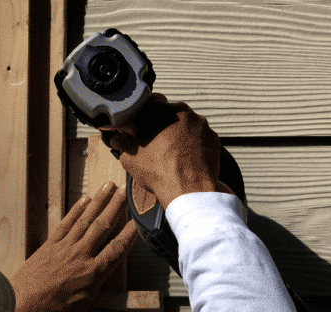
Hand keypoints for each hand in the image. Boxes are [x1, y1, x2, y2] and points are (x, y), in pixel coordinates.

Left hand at [9, 182, 137, 311]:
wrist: (17, 308)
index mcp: (93, 275)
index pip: (117, 250)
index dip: (130, 234)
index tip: (140, 221)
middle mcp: (80, 256)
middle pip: (103, 226)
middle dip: (116, 207)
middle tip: (127, 190)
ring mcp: (64, 248)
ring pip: (86, 219)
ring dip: (99, 201)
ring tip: (110, 186)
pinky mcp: (49, 245)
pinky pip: (66, 223)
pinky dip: (76, 210)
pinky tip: (85, 199)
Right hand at [100, 95, 230, 208]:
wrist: (189, 190)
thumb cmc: (159, 172)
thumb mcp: (130, 158)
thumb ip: (123, 143)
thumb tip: (118, 139)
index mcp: (160, 110)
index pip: (150, 102)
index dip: (145, 115)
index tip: (143, 125)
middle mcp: (182, 111)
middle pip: (171, 113)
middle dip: (164, 125)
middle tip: (158, 142)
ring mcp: (200, 124)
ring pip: (187, 125)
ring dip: (181, 135)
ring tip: (174, 153)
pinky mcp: (213, 137)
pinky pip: (201, 137)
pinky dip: (195, 145)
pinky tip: (187, 159)